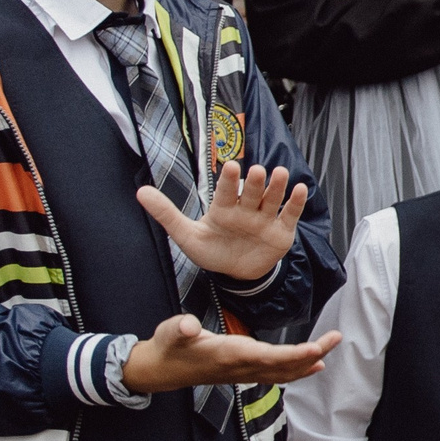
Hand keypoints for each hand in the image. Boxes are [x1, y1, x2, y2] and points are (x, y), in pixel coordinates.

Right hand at [121, 314, 341, 392]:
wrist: (159, 371)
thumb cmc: (168, 347)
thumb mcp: (169, 332)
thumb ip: (179, 328)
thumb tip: (187, 325)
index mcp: (229, 356)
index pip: (269, 358)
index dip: (295, 355)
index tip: (317, 348)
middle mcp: (241, 368)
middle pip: (284, 366)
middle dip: (312, 354)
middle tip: (336, 338)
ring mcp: (243, 373)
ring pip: (283, 373)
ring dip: (308, 362)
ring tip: (329, 349)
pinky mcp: (242, 372)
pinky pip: (276, 375)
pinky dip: (296, 370)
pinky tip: (311, 364)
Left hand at [136, 161, 310, 282]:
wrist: (237, 273)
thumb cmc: (212, 250)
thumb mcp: (186, 235)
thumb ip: (166, 213)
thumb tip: (140, 191)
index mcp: (223, 208)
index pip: (226, 192)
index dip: (229, 181)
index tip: (230, 167)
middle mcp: (245, 209)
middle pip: (252, 192)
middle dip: (255, 182)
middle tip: (257, 171)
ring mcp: (264, 219)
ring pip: (272, 199)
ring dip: (277, 187)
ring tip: (281, 173)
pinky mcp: (280, 231)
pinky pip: (289, 215)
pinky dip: (295, 203)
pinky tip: (300, 189)